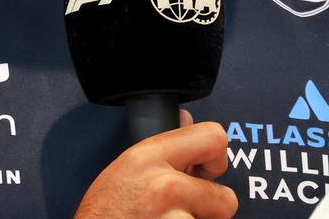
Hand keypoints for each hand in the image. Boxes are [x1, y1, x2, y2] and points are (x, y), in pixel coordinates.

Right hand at [74, 110, 237, 218]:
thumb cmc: (102, 213)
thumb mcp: (125, 168)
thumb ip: (162, 148)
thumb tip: (186, 120)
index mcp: (150, 156)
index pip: (214, 137)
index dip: (216, 158)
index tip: (206, 171)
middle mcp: (167, 185)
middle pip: (226, 198)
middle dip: (209, 209)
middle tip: (182, 211)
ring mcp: (176, 218)